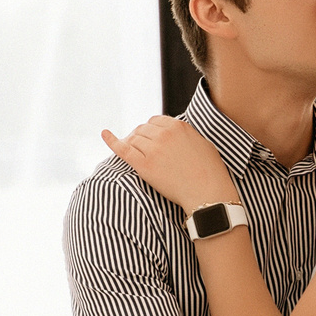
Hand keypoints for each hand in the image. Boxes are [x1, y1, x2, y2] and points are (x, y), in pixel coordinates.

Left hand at [100, 117, 237, 209]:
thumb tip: (178, 132)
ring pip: (134, 139)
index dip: (152, 130)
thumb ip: (187, 135)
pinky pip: (123, 149)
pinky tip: (104, 133)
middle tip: (145, 151)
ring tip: (139, 156)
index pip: (155, 121)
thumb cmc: (210, 172)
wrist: (208, 194)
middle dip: (141, 137)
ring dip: (133, 144)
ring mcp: (153, 149)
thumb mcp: (203, 143)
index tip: (152, 139)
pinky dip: (112, 141)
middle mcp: (164, 134)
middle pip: (142, 129)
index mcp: (179, 126)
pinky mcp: (144, 165)